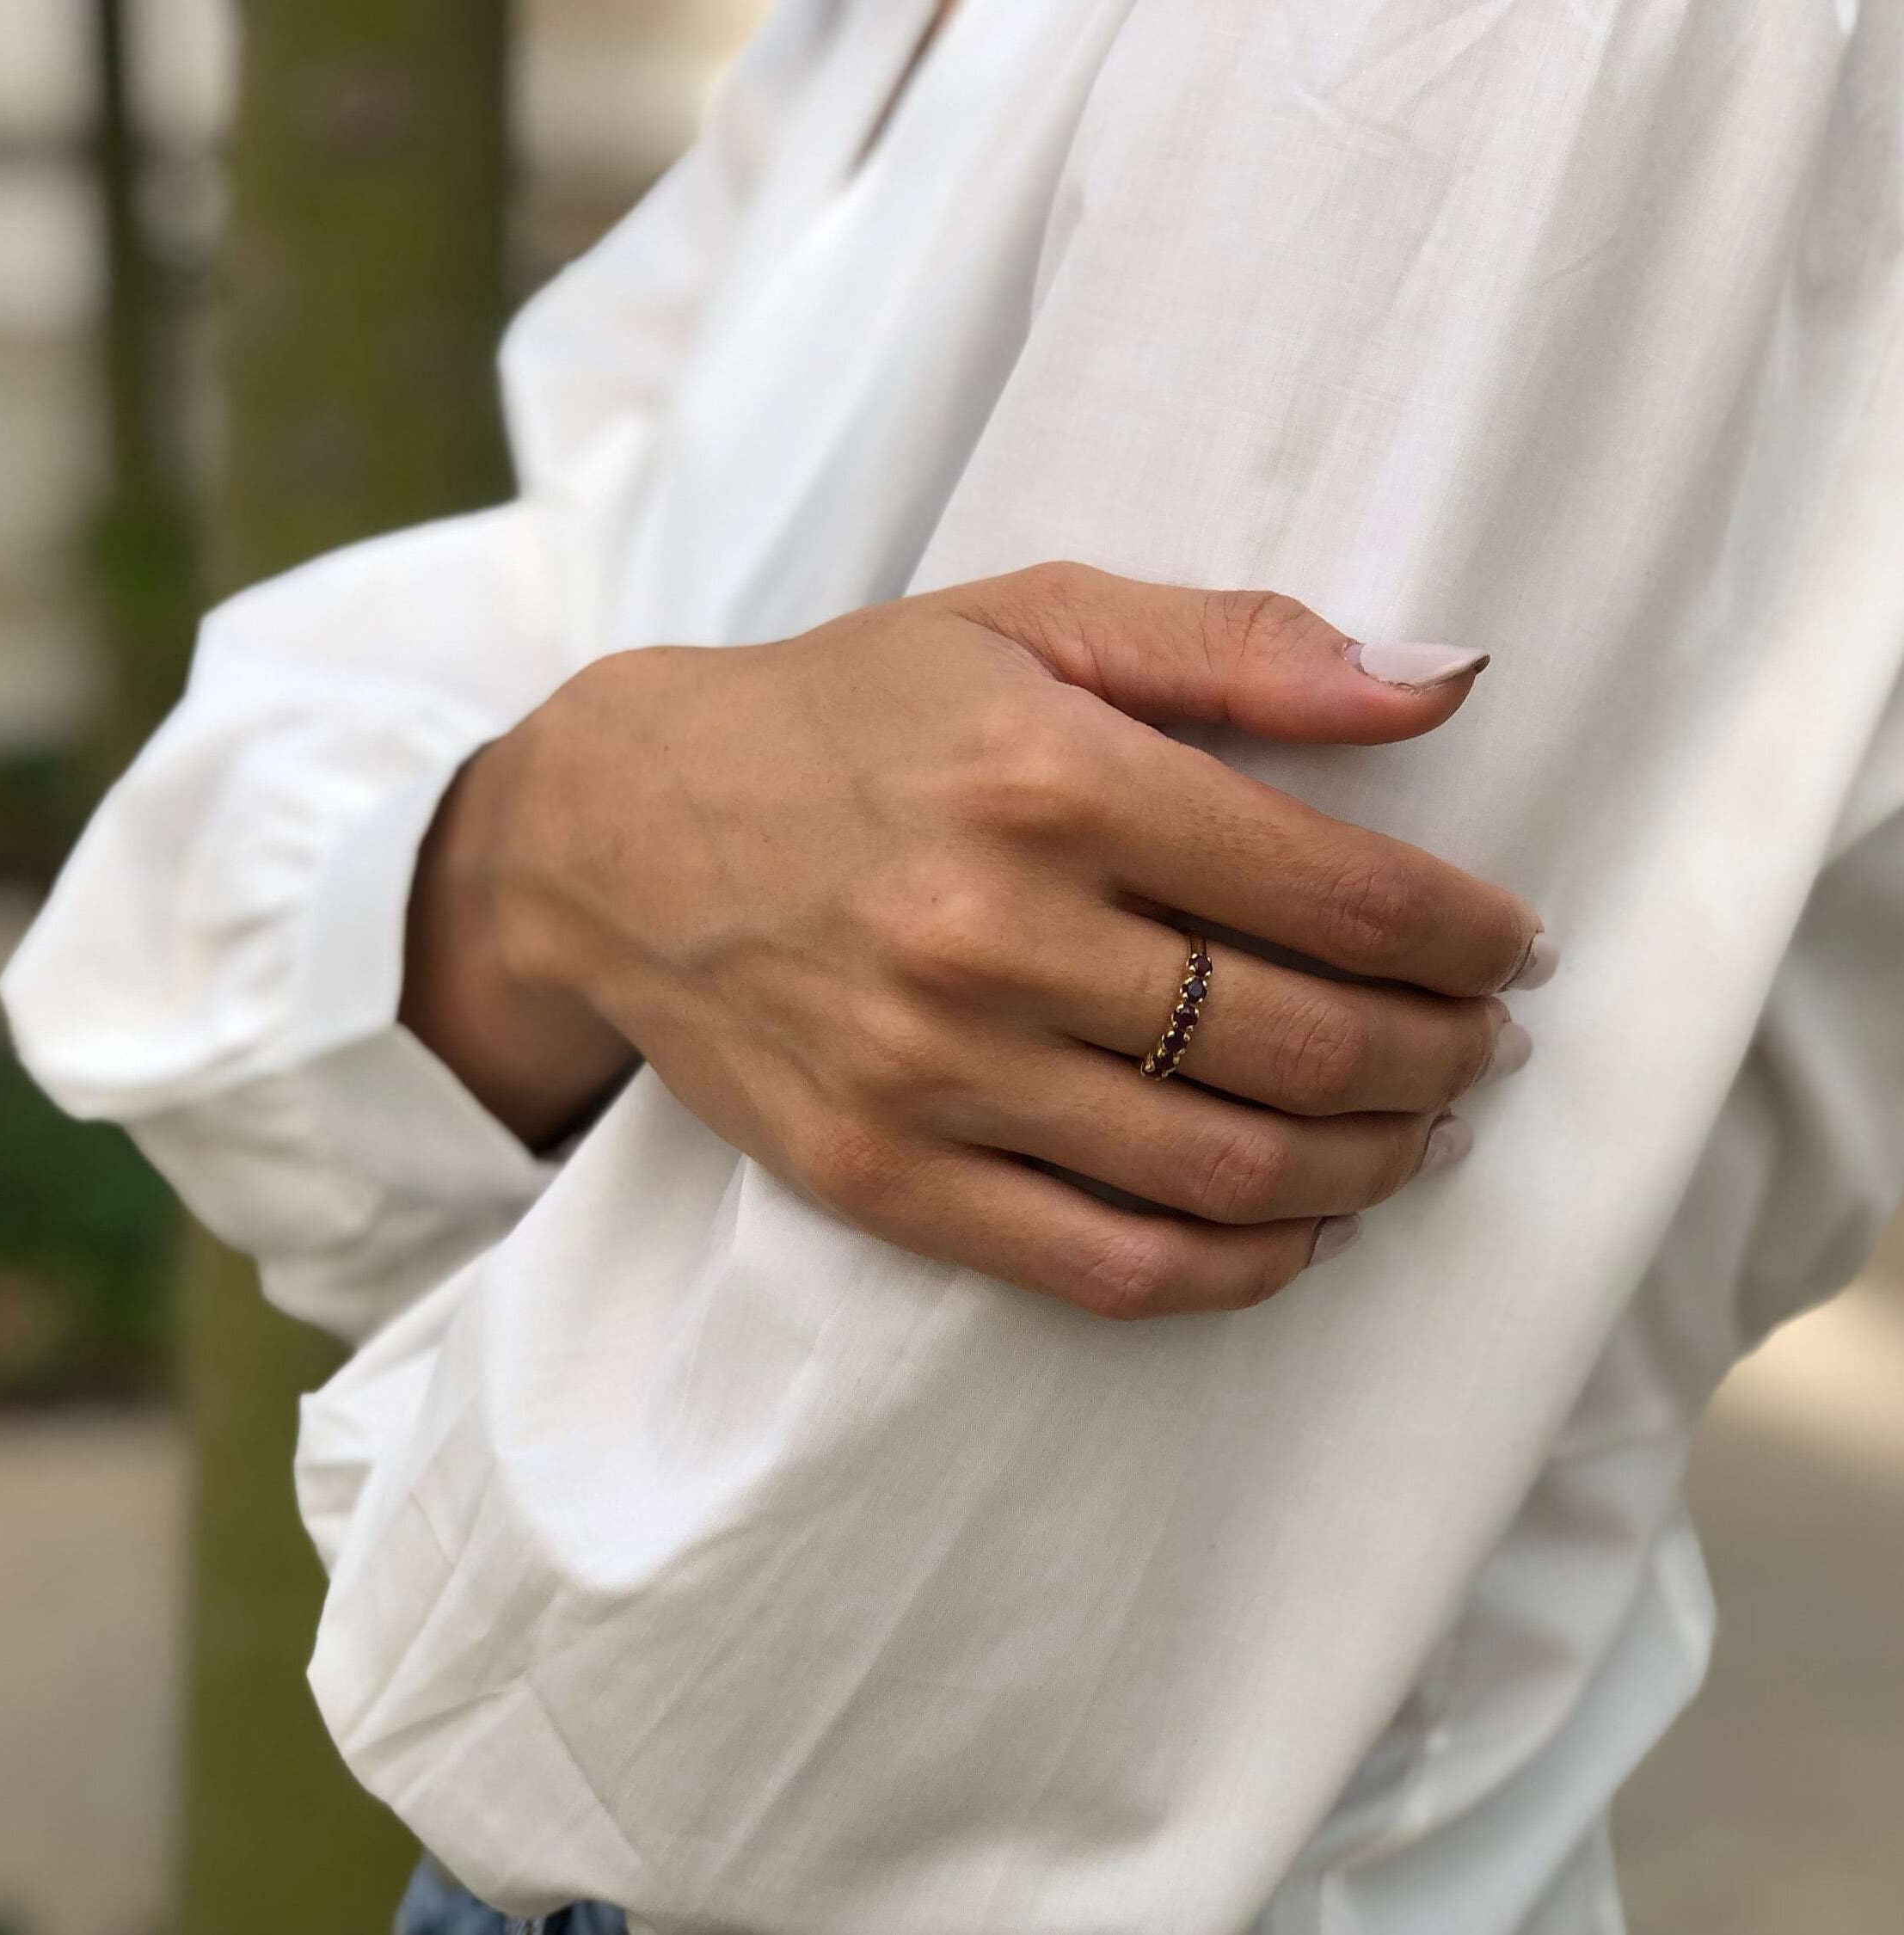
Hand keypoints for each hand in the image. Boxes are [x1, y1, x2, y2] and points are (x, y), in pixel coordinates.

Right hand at [404, 563, 1550, 1318]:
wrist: (621, 837)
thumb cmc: (845, 716)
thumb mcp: (1028, 624)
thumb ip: (1238, 646)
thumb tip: (1444, 679)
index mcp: (1048, 782)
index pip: (1335, 894)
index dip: (1463, 937)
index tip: (1510, 949)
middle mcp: (992, 937)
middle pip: (1299, 1044)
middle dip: (1438, 1056)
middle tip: (1484, 1046)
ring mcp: (930, 1074)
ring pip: (1222, 1170)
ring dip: (1366, 1164)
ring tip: (1416, 1132)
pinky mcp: (881, 1176)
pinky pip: (1103, 1266)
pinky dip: (1236, 1268)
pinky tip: (1299, 1228)